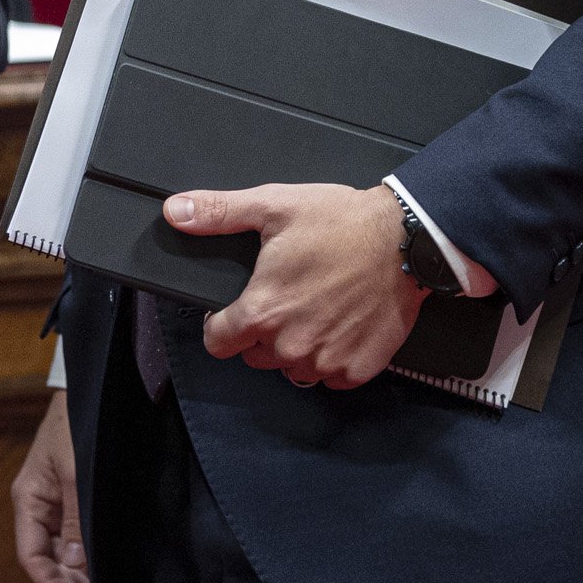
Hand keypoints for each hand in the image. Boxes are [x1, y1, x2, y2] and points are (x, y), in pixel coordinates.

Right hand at [10, 390, 91, 582]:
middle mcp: (41, 507)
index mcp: (29, 499)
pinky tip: (109, 570)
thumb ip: (77, 519)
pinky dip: (92, 556)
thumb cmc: (77, 423)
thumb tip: (78, 564)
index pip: (32, 556)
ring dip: (84, 576)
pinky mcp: (78, 500)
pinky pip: (81, 537)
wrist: (94, 392)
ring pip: (67, 553)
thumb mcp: (78, 471)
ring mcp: (59, 505)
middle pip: (50, 560)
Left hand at [169, 183, 424, 387]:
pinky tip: (340, 325)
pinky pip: (331, 377)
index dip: (221, 325)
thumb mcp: (273, 206)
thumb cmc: (343, 222)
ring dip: (296, 348)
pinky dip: (331, 358)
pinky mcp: (358, 368)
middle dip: (262, 332)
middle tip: (285, 298)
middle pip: (255, 355)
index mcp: (263, 310)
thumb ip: (219, 213)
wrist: (406, 240)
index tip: (233, 312)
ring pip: (293, 369)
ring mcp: (326, 360)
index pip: (218, 343)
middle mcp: (291, 344)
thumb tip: (176, 212)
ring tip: (314, 310)